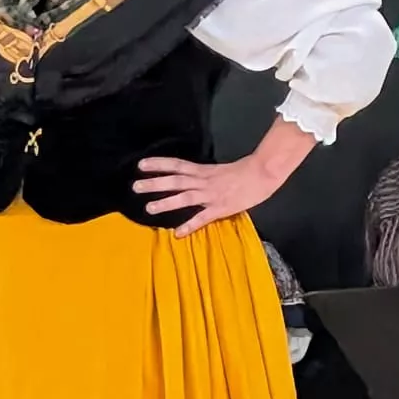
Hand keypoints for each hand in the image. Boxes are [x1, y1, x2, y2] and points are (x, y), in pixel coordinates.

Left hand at [134, 154, 289, 238]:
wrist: (262, 174)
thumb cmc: (244, 172)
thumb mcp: (219, 171)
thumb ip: (204, 176)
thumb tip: (190, 180)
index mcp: (203, 171)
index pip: (177, 165)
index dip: (159, 164)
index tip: (142, 165)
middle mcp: (203, 181)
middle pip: (175, 181)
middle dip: (155, 183)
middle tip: (136, 186)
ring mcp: (211, 195)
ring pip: (185, 197)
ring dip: (167, 202)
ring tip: (149, 207)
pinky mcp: (221, 208)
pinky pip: (202, 218)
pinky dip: (190, 225)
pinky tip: (177, 233)